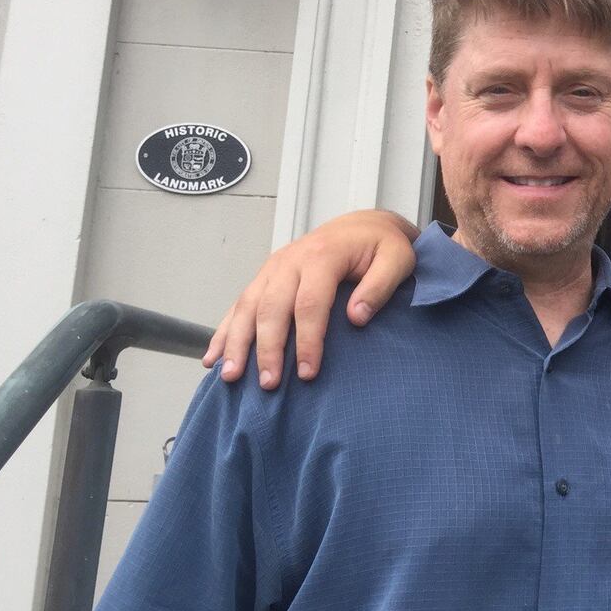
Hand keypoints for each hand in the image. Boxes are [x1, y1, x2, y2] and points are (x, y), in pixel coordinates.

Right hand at [202, 209, 419, 388]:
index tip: (308, 373)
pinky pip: (239, 304)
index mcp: (322, 256)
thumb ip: (380, 285)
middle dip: (268, 348)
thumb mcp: (398, 259)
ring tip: (230, 376)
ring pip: (247, 306)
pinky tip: (213, 356)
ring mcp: (274, 268)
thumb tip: (357, 317)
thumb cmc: (382, 246)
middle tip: (269, 384)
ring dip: (236, 342)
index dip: (308, 341)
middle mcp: (291, 261)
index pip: (310, 303)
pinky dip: (225, 331)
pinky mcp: (265, 277)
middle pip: (272, 308)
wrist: (363, 226)